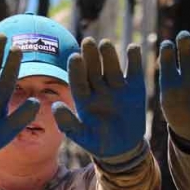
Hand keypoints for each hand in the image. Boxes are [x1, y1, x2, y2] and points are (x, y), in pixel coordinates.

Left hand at [52, 38, 145, 158]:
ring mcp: (116, 86)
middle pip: (93, 69)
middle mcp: (98, 88)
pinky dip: (134, 59)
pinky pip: (134, 70)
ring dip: (109, 55)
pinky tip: (133, 48)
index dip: (76, 69)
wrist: (123, 148)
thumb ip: (68, 123)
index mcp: (83, 97)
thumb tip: (54, 107)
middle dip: (90, 56)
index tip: (74, 57)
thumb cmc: (98, 142)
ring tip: (105, 44)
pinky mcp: (134, 86)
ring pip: (111, 67)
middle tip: (88, 41)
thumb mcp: (82, 136)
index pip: (78, 80)